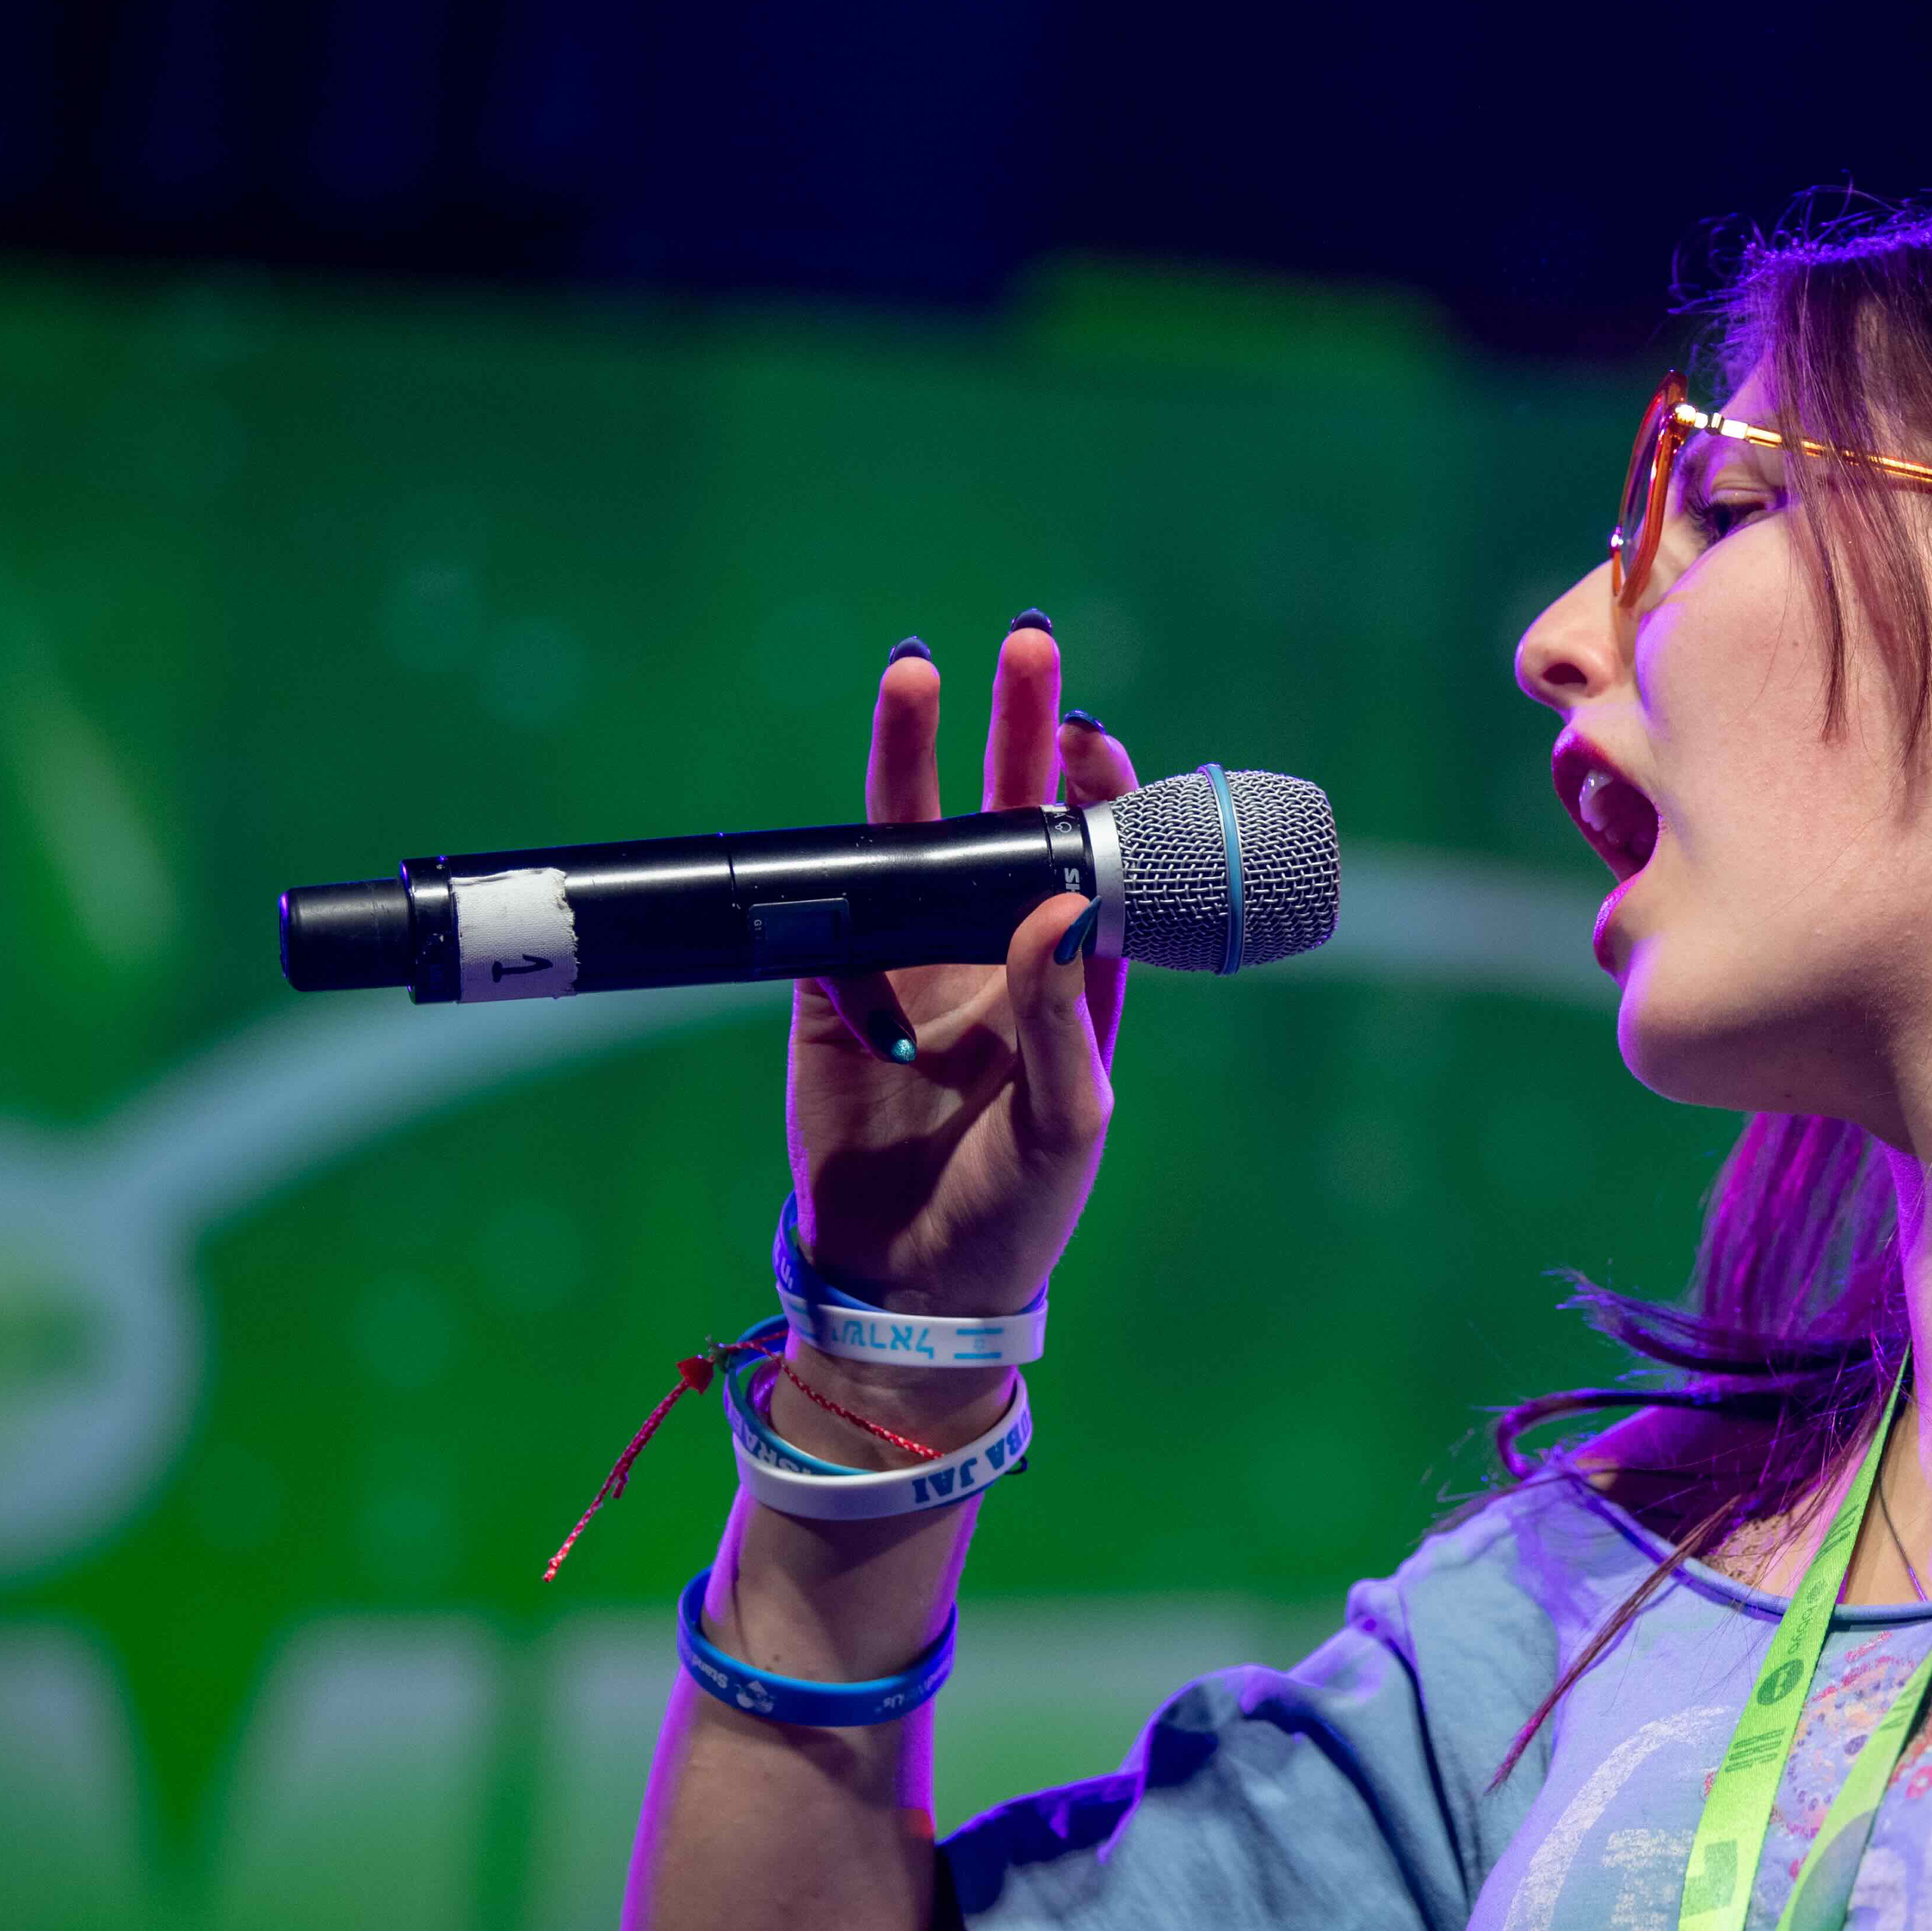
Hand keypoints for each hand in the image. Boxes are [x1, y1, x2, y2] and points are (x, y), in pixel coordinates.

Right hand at [787, 622, 1132, 1332]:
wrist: (914, 1287)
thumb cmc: (1018, 1210)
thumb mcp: (1065, 1122)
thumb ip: (1062, 1015)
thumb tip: (1061, 905)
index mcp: (1078, 977)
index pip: (1095, 856)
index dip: (1096, 792)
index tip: (1091, 740)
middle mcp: (1001, 953)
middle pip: (1011, 817)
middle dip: (1020, 731)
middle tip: (1029, 643)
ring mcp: (916, 966)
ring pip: (915, 840)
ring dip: (916, 758)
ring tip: (915, 670)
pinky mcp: (837, 995)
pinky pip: (835, 913)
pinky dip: (838, 865)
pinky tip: (853, 812)